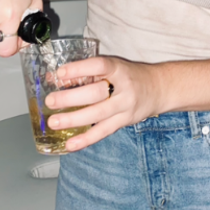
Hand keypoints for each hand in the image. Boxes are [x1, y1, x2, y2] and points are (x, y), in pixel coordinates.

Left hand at [42, 57, 164, 151]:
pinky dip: (86, 139)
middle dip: (70, 98)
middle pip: (96, 93)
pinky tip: (70, 144)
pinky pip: (103, 132)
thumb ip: (85, 72)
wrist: (158, 88)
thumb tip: (53, 77)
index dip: (79, 69)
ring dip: (73, 119)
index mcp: (118, 68)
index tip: (60, 73)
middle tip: (50, 101)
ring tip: (54, 122)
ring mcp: (125, 106)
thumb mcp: (111, 67)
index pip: (99, 65)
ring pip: (98, 114)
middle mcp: (123, 87)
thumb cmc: (128, 75)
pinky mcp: (125, 121)